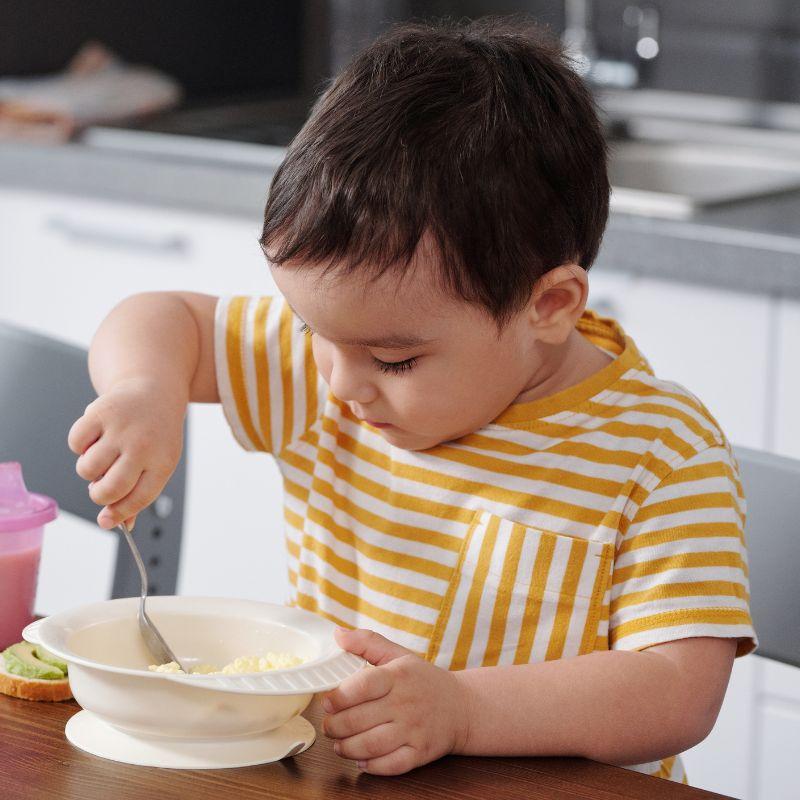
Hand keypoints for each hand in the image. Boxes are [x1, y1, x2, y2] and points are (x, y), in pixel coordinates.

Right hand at [68, 376, 185, 528]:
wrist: (155, 391)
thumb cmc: (155, 435)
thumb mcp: (159, 463)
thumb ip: (138, 494)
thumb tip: (113, 524)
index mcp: (162, 462)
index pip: (138, 499)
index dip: (119, 514)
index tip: (106, 520)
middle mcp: (143, 446)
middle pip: (109, 490)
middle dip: (99, 495)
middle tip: (101, 485)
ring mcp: (121, 428)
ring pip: (87, 469)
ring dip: (88, 469)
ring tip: (103, 455)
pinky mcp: (100, 412)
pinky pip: (75, 443)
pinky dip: (79, 445)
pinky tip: (96, 437)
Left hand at [322, 628, 470, 774]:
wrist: (462, 707)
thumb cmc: (424, 680)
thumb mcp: (399, 654)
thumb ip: (367, 642)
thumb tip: (338, 634)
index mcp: (398, 676)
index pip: (362, 685)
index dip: (339, 696)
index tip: (327, 701)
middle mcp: (405, 703)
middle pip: (359, 719)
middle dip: (335, 726)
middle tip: (328, 725)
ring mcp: (414, 730)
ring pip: (370, 745)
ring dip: (347, 748)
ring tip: (338, 743)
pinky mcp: (420, 753)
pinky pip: (390, 765)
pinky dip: (371, 766)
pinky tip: (361, 759)